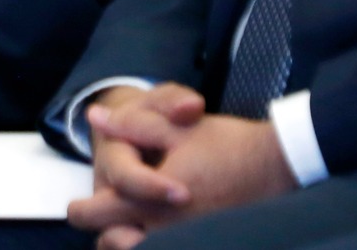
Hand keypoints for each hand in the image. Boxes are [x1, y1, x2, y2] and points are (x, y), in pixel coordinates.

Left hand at [69, 84, 295, 249]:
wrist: (280, 169)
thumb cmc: (229, 146)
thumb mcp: (177, 128)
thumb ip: (133, 126)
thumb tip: (96, 119)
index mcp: (150, 199)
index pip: (98, 213)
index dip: (80, 209)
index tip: (75, 206)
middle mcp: (164, 230)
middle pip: (110, 242)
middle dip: (99, 228)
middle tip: (96, 216)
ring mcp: (184, 242)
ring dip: (124, 243)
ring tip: (123, 229)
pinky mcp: (204, 246)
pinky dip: (148, 247)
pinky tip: (152, 236)